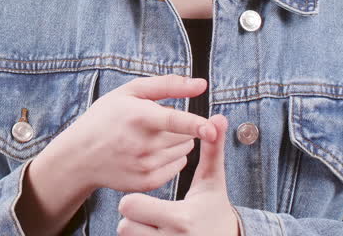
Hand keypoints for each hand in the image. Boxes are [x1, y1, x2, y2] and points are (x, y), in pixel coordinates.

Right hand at [42, 74, 215, 195]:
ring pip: (185, 149)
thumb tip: (201, 84)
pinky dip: (172, 157)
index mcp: (138, 117)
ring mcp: (145, 166)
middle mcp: (143, 144)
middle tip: (154, 123)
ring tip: (150, 137)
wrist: (81, 156)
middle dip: (180, 126)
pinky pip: (178, 166)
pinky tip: (151, 152)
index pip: (173, 120)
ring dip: (177, 141)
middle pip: (185, 134)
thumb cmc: (106, 118)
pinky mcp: (148, 182)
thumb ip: (168, 85)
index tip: (212, 128)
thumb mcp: (130, 93)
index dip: (195, 124)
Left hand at [116, 113, 240, 234]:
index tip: (143, 195)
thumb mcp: (213, 183)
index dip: (134, 199)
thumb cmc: (215, 209)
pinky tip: (152, 232)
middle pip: (124, 225)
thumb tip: (218, 118)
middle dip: (131, 215)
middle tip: (144, 208)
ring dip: (133, 228)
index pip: (131, 206)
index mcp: (181, 218)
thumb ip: (212, 151)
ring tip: (149, 221)